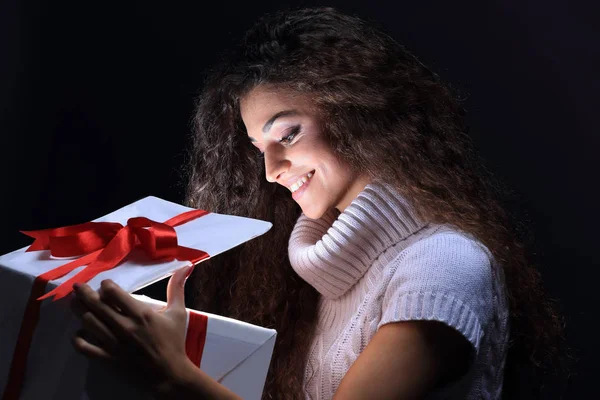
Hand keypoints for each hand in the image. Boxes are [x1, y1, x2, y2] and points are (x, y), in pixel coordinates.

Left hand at [71, 264, 194, 394]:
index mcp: (141, 314)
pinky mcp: (108, 358)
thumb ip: (176, 289)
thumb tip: (186, 266)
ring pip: (88, 322)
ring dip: (79, 311)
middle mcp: (124, 327)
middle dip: (83, 293)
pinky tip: (80, 331)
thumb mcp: (178, 313)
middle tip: (78, 287)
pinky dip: (78, 338)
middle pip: (95, 305)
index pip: (113, 293)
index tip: (105, 284)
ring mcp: (114, 344)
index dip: (105, 285)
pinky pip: (84, 347)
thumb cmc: (174, 341)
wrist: (169, 374)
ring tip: (76, 304)